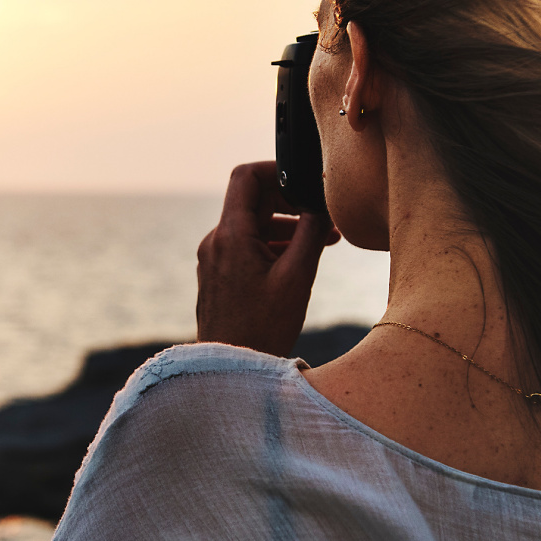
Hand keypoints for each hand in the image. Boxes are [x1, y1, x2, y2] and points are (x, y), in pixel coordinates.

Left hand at [196, 161, 339, 356]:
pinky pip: (247, 246)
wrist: (230, 370)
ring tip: (323, 241)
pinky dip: (273, 245)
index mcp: (231, 236)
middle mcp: (216, 241)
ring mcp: (215, 258)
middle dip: (291, 203)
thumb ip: (310, 233)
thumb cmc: (263, 329)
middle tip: (325, 217)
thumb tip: (320, 205)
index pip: (245, 177)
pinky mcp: (219, 274)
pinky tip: (299, 260)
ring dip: (287, 226)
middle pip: (253, 201)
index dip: (276, 170)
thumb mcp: (297, 278)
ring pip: (253, 225)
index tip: (305, 182)